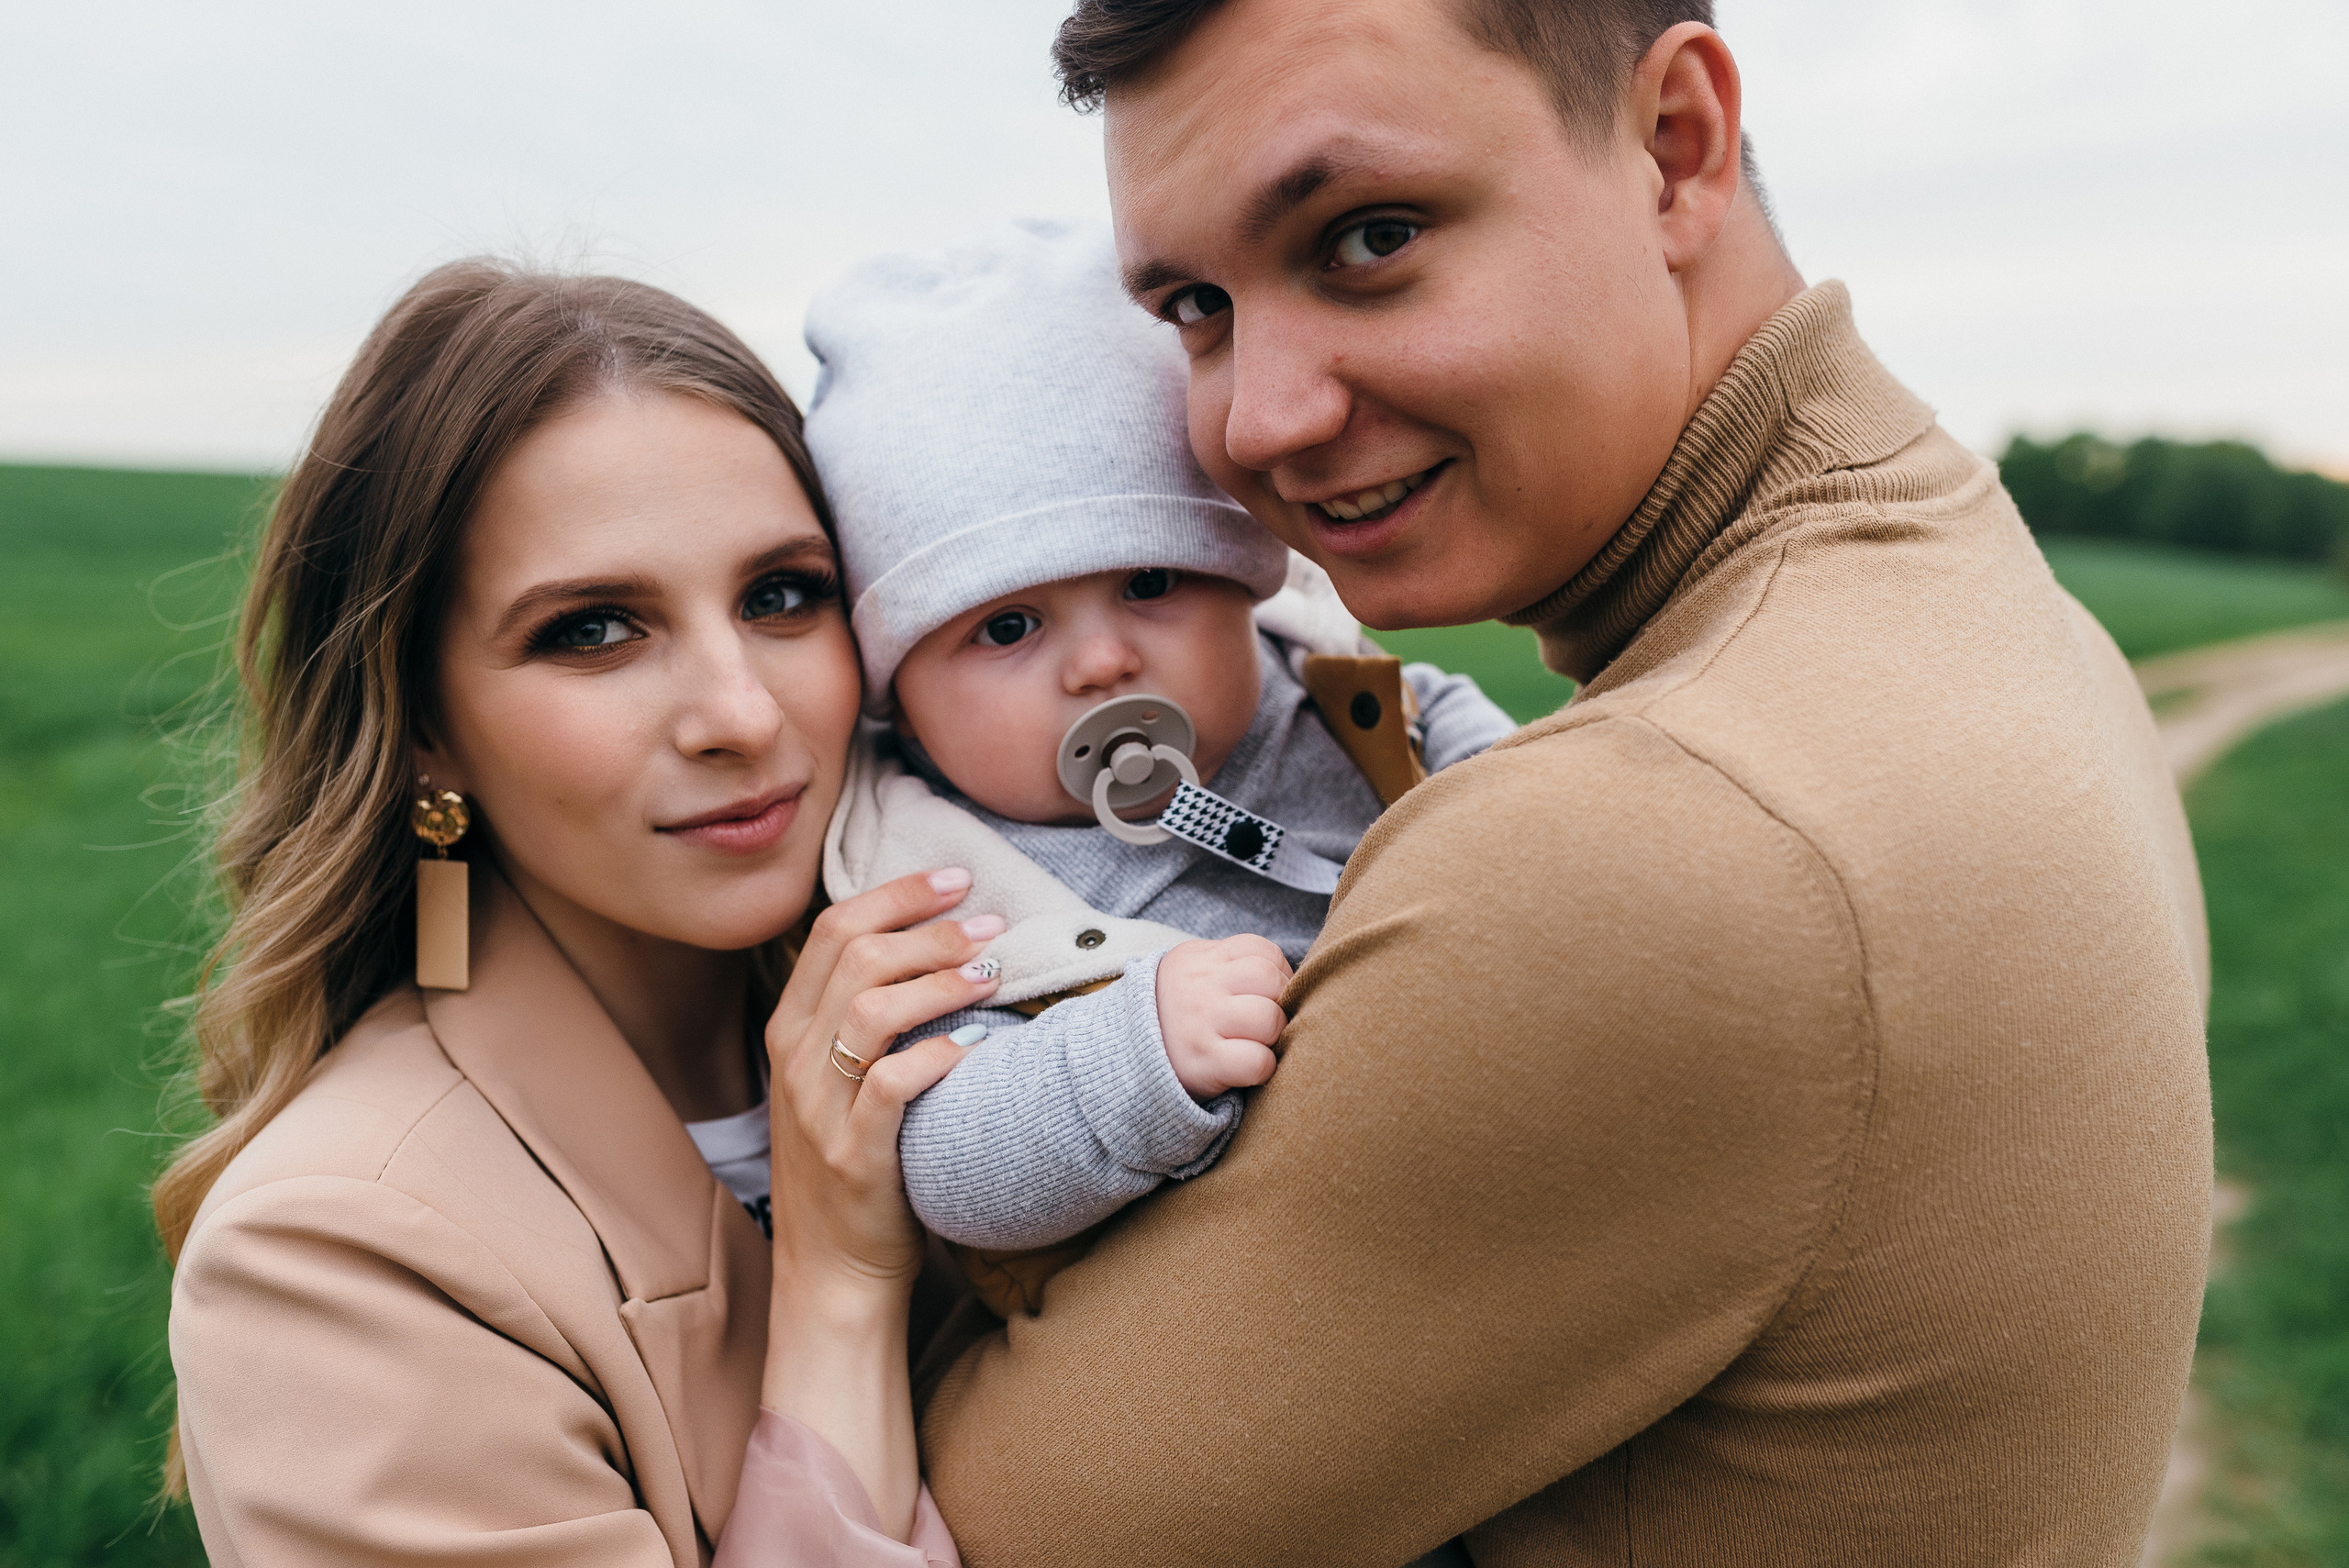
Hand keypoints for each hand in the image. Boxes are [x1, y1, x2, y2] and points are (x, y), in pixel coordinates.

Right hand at [764, 868, 1003, 1310]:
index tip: (954, 877)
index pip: (833, 930)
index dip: (896, 893)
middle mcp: (796, 1061)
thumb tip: (933, 946)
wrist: (831, 1271)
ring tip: (993, 970)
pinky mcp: (854, 1154)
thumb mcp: (838, 1081)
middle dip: (928, 928)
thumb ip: (865, 1016)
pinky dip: (940, 1055)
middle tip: (989, 921)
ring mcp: (819, 1108)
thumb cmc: (854, 1163)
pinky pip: (894, 1086)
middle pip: (855, 957)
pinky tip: (979, 1045)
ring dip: (940, 981)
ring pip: (873, 1012)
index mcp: (790, 1031)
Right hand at [1153, 935, 1291, 1100]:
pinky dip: (1263, 1067)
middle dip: (1280, 1005)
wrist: (1124, 1054)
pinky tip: (1248, 1068)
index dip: (1277, 975)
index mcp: (1200, 959)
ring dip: (1273, 1037)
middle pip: (1270, 981)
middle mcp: (1199, 985)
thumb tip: (1292, 978)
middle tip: (1265, 1025)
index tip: (1264, 996)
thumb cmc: (1176, 1014)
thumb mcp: (1193, 973)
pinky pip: (1257, 1061)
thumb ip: (1233, 966)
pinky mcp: (1203, 1062)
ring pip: (1269, 1019)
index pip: (1263, 951)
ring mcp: (1200, 1022)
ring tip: (1256, 1044)